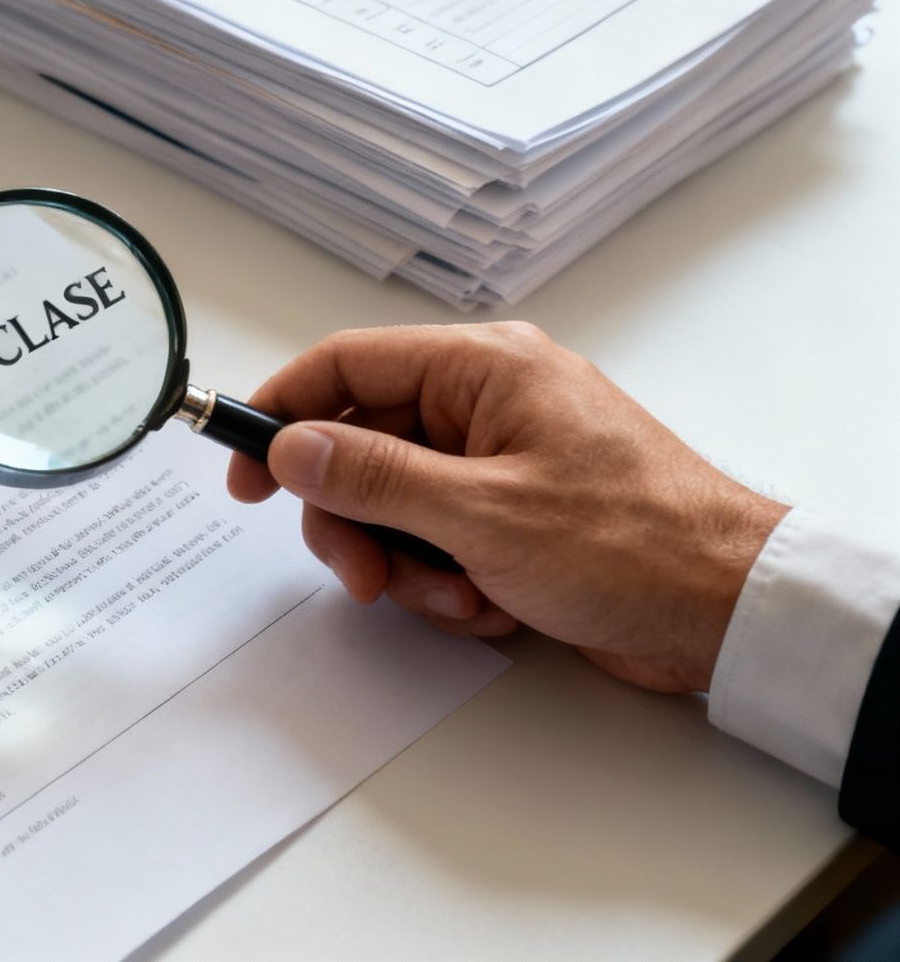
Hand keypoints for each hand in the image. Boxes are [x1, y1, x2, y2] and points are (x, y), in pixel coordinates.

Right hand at [227, 323, 787, 693]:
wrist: (731, 611)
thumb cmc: (634, 544)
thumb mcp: (482, 512)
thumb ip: (373, 475)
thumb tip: (291, 444)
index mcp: (484, 368)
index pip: (346, 364)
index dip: (282, 414)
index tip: (244, 474)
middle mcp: (488, 403)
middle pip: (361, 447)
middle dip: (355, 521)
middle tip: (367, 575)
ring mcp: (502, 461)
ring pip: (394, 505)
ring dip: (407, 564)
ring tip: (458, 598)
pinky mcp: (516, 516)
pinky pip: (437, 540)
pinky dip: (447, 582)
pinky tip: (492, 609)